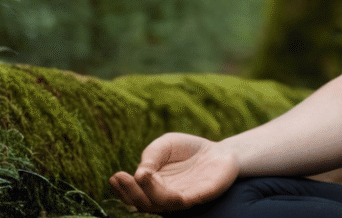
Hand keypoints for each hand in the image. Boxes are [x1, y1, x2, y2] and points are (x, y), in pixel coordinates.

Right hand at [109, 132, 239, 212]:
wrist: (220, 151)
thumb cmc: (188, 150)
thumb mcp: (166, 144)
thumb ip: (152, 155)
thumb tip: (140, 172)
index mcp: (151, 186)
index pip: (132, 194)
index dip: (121, 189)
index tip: (114, 177)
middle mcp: (163, 196)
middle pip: (142, 202)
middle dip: (129, 192)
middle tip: (119, 177)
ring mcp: (180, 198)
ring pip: (159, 203)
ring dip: (147, 192)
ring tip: (140, 176)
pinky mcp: (199, 196)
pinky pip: (182, 202)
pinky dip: (170, 196)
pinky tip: (159, 183)